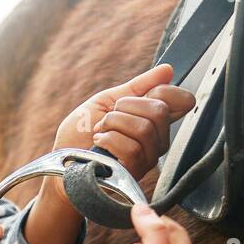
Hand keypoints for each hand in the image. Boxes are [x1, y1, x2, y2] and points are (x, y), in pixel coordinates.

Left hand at [53, 64, 195, 180]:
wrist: (62, 160)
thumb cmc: (81, 134)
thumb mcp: (106, 102)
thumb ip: (137, 87)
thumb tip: (167, 70)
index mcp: (154, 121)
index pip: (182, 101)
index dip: (161, 91)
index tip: (133, 97)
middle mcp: (157, 141)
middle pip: (159, 110)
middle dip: (125, 106)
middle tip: (108, 117)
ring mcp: (148, 159)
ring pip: (144, 129)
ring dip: (113, 124)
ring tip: (101, 131)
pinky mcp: (135, 173)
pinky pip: (132, 148)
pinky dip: (109, 140)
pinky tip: (100, 145)